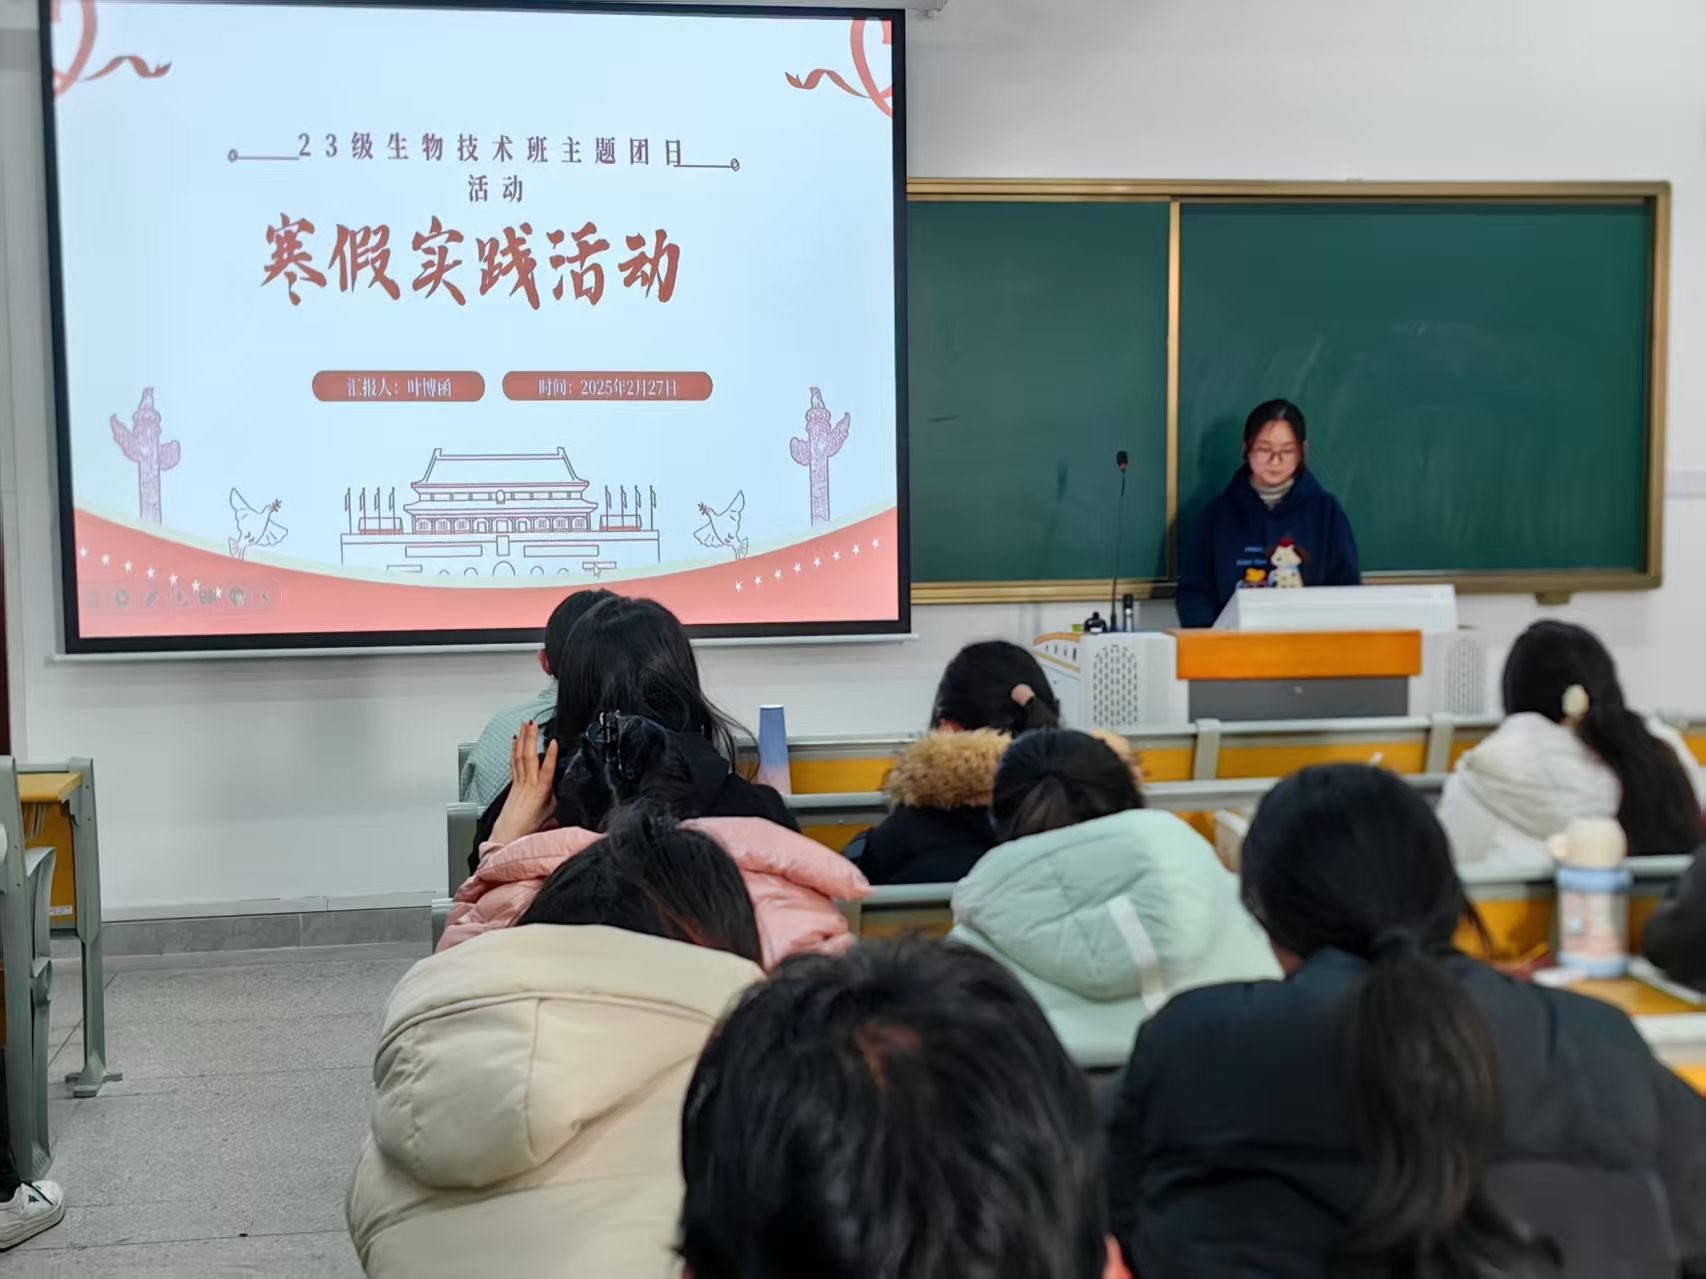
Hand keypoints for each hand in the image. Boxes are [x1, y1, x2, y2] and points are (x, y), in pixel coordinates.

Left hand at [489, 720, 558, 845]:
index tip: (554, 742)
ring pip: (520, 756)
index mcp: (541, 791)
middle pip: (529, 757)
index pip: (547, 770)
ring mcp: (519, 781)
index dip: (551, 756)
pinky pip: (513, 762)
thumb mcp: (551, 812)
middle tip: (533, 723)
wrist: (509, 832)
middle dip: (532, 738)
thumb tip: (563, 788)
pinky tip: (515, 741)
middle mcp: (528, 783)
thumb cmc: (530, 826)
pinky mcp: (513, 782)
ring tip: (525, 725)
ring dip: (523, 739)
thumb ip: (556, 797)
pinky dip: (514, 750)